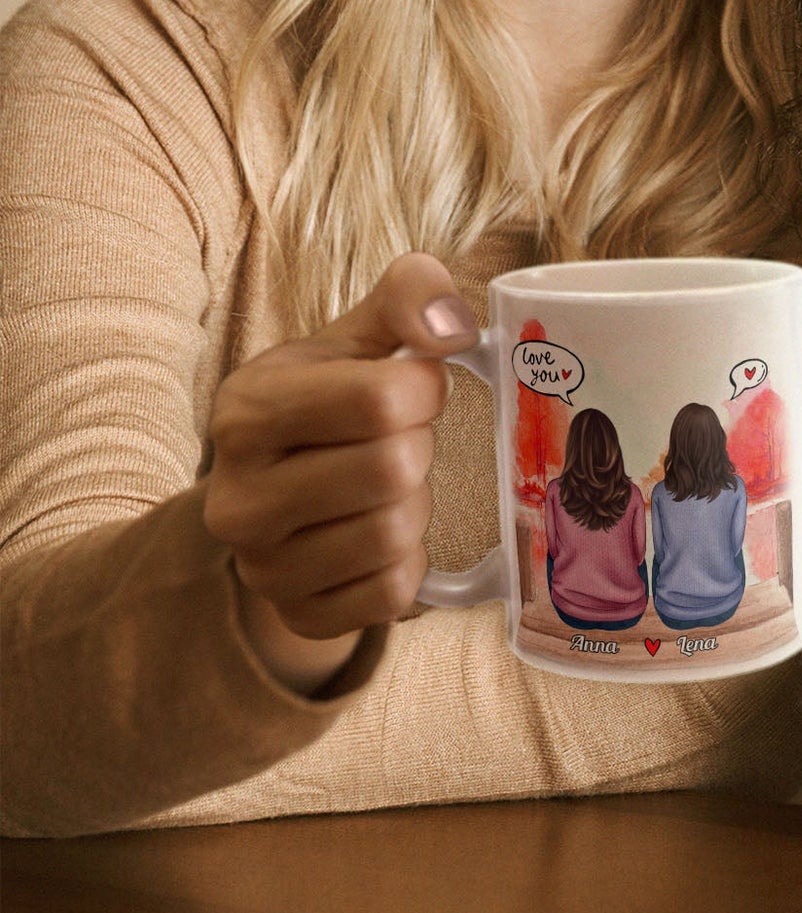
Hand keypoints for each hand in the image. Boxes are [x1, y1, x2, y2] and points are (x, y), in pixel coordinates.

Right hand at [203, 253, 476, 692]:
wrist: (279, 493)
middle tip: (400, 441)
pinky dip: (410, 561)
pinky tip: (382, 534)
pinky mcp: (297, 615)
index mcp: (247, 411)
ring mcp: (261, 568)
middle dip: (418, 447)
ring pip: (396, 534)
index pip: (379, 399)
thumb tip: (453, 325)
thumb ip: (408, 297)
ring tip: (388, 486)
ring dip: (416, 504)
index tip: (415, 387)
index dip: (424, 389)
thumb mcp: (357, 336)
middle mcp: (238, 497)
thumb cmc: (329, 402)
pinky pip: (394, 593)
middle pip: (393, 469)